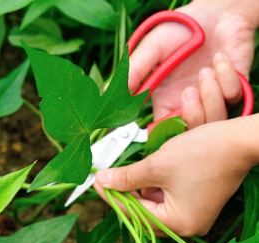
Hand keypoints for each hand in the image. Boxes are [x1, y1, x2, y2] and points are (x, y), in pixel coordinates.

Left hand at [94, 117, 254, 235]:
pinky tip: (142, 172)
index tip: (96, 182)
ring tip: (121, 173)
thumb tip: (102, 181)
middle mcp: (187, 225)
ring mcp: (194, 214)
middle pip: (144, 213)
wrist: (240, 140)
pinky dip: (153, 185)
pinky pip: (167, 197)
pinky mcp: (197, 201)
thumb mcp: (157, 165)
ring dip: (137, 188)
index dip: (113, 197)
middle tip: (105, 178)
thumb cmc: (201, 153)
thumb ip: (127, 177)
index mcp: (178, 223)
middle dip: (124, 194)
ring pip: (154, 204)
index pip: (135, 214)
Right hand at [129, 0, 256, 127]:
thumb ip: (131, 73)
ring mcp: (212, 98)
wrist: (213, 12)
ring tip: (205, 71)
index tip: (156, 127)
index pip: (159, 131)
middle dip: (191, 116)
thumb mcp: (149, 49)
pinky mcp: (233, 88)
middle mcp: (188, 104)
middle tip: (187, 91)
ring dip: (209, 94)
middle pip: (189, 133)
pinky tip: (219, 60)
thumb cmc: (177, 30)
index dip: (158, 134)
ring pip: (213, 119)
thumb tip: (107, 95)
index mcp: (164, 101)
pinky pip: (232, 97)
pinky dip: (226, 77)